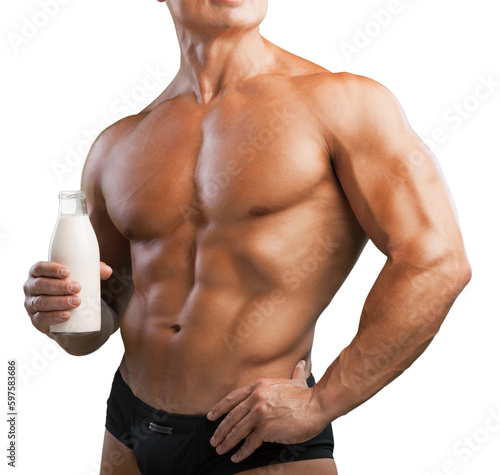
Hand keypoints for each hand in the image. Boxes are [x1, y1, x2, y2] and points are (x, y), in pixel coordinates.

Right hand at [23, 261, 111, 333]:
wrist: (67, 312)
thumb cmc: (71, 287)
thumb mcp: (81, 276)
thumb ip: (94, 271)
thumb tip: (108, 271)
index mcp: (38, 273)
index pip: (39, 268)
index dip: (51, 269)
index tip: (67, 272)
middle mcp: (31, 288)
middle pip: (40, 285)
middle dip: (58, 286)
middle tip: (77, 288)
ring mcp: (31, 304)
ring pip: (41, 302)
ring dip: (58, 302)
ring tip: (76, 301)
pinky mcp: (35, 320)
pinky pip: (40, 319)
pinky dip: (53, 317)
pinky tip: (66, 315)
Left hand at [206, 360, 327, 462]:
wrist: (316, 405)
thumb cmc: (307, 395)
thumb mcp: (297, 380)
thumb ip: (295, 373)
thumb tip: (300, 364)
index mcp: (259, 386)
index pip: (233, 397)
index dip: (219, 408)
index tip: (210, 416)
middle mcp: (255, 398)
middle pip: (232, 416)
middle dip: (220, 429)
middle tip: (213, 439)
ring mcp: (259, 413)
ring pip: (237, 430)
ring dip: (226, 441)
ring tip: (220, 448)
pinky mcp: (266, 429)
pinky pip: (249, 442)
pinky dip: (241, 452)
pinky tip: (235, 457)